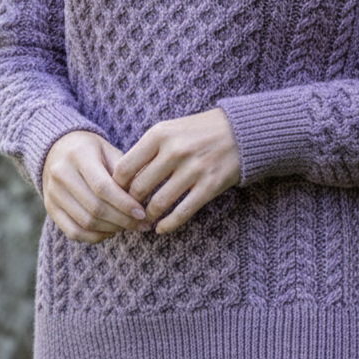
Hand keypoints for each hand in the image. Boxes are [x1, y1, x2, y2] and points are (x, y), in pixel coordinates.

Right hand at [42, 130, 151, 243]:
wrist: (59, 149)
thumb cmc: (93, 151)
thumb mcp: (110, 151)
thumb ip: (125, 172)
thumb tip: (144, 199)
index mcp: (79, 155)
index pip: (103, 187)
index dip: (124, 204)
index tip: (142, 213)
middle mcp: (61, 174)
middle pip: (94, 207)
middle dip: (122, 220)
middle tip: (141, 224)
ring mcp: (52, 193)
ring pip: (85, 222)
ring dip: (111, 229)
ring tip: (129, 227)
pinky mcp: (50, 208)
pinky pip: (73, 232)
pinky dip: (95, 237)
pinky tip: (111, 231)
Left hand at [112, 108, 240, 235]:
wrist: (240, 131)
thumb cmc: (198, 131)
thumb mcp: (169, 130)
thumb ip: (147, 151)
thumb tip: (122, 180)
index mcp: (160, 134)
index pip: (125, 167)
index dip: (117, 186)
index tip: (118, 195)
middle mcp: (175, 150)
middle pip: (139, 188)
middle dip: (131, 205)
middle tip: (130, 212)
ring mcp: (193, 168)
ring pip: (158, 203)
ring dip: (148, 216)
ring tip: (145, 220)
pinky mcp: (209, 185)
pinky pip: (182, 212)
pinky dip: (168, 225)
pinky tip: (161, 228)